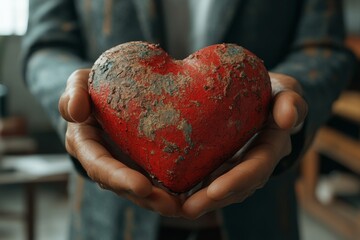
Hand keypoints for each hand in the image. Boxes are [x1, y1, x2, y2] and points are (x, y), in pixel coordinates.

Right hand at [59, 69, 181, 216]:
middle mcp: (104, 162)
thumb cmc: (92, 89)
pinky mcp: (142, 162)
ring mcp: (124, 165)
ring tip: (184, 206)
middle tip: (170, 205)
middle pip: (123, 187)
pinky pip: (155, 178)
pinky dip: (171, 187)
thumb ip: (74, 93)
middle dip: (146, 198)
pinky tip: (190, 194)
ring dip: (161, 200)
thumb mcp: (79, 83)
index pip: (99, 166)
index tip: (142, 186)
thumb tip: (75, 111)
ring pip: (141, 190)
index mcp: (86, 146)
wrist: (108, 93)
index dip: (118, 178)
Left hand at [180, 72, 307, 218]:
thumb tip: (288, 117)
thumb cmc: (274, 94)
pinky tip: (168, 194)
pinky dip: (189, 189)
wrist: (264, 101)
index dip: (237, 180)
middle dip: (211, 200)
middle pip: (234, 189)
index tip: (215, 190)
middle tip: (187, 209)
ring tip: (171, 206)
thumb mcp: (286, 92)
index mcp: (270, 148)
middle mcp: (254, 165)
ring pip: (218, 190)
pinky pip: (206, 181)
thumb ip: (291, 101)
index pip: (256, 168)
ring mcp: (237, 168)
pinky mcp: (222, 165)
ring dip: (197, 201)